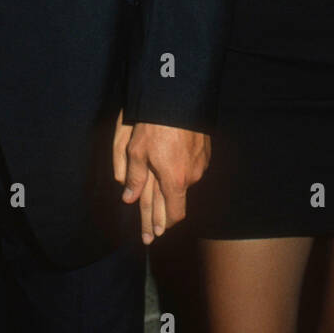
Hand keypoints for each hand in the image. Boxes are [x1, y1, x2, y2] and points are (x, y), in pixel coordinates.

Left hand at [112, 109, 210, 244]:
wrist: (180, 98)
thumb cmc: (155, 124)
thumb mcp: (137, 150)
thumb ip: (134, 177)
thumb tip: (128, 198)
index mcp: (174, 180)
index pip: (173, 214)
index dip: (163, 225)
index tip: (154, 233)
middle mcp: (191, 176)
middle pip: (178, 202)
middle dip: (164, 216)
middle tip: (155, 230)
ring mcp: (200, 164)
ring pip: (185, 183)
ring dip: (173, 190)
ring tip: (161, 196)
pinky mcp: (205, 152)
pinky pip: (192, 168)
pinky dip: (181, 172)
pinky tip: (174, 168)